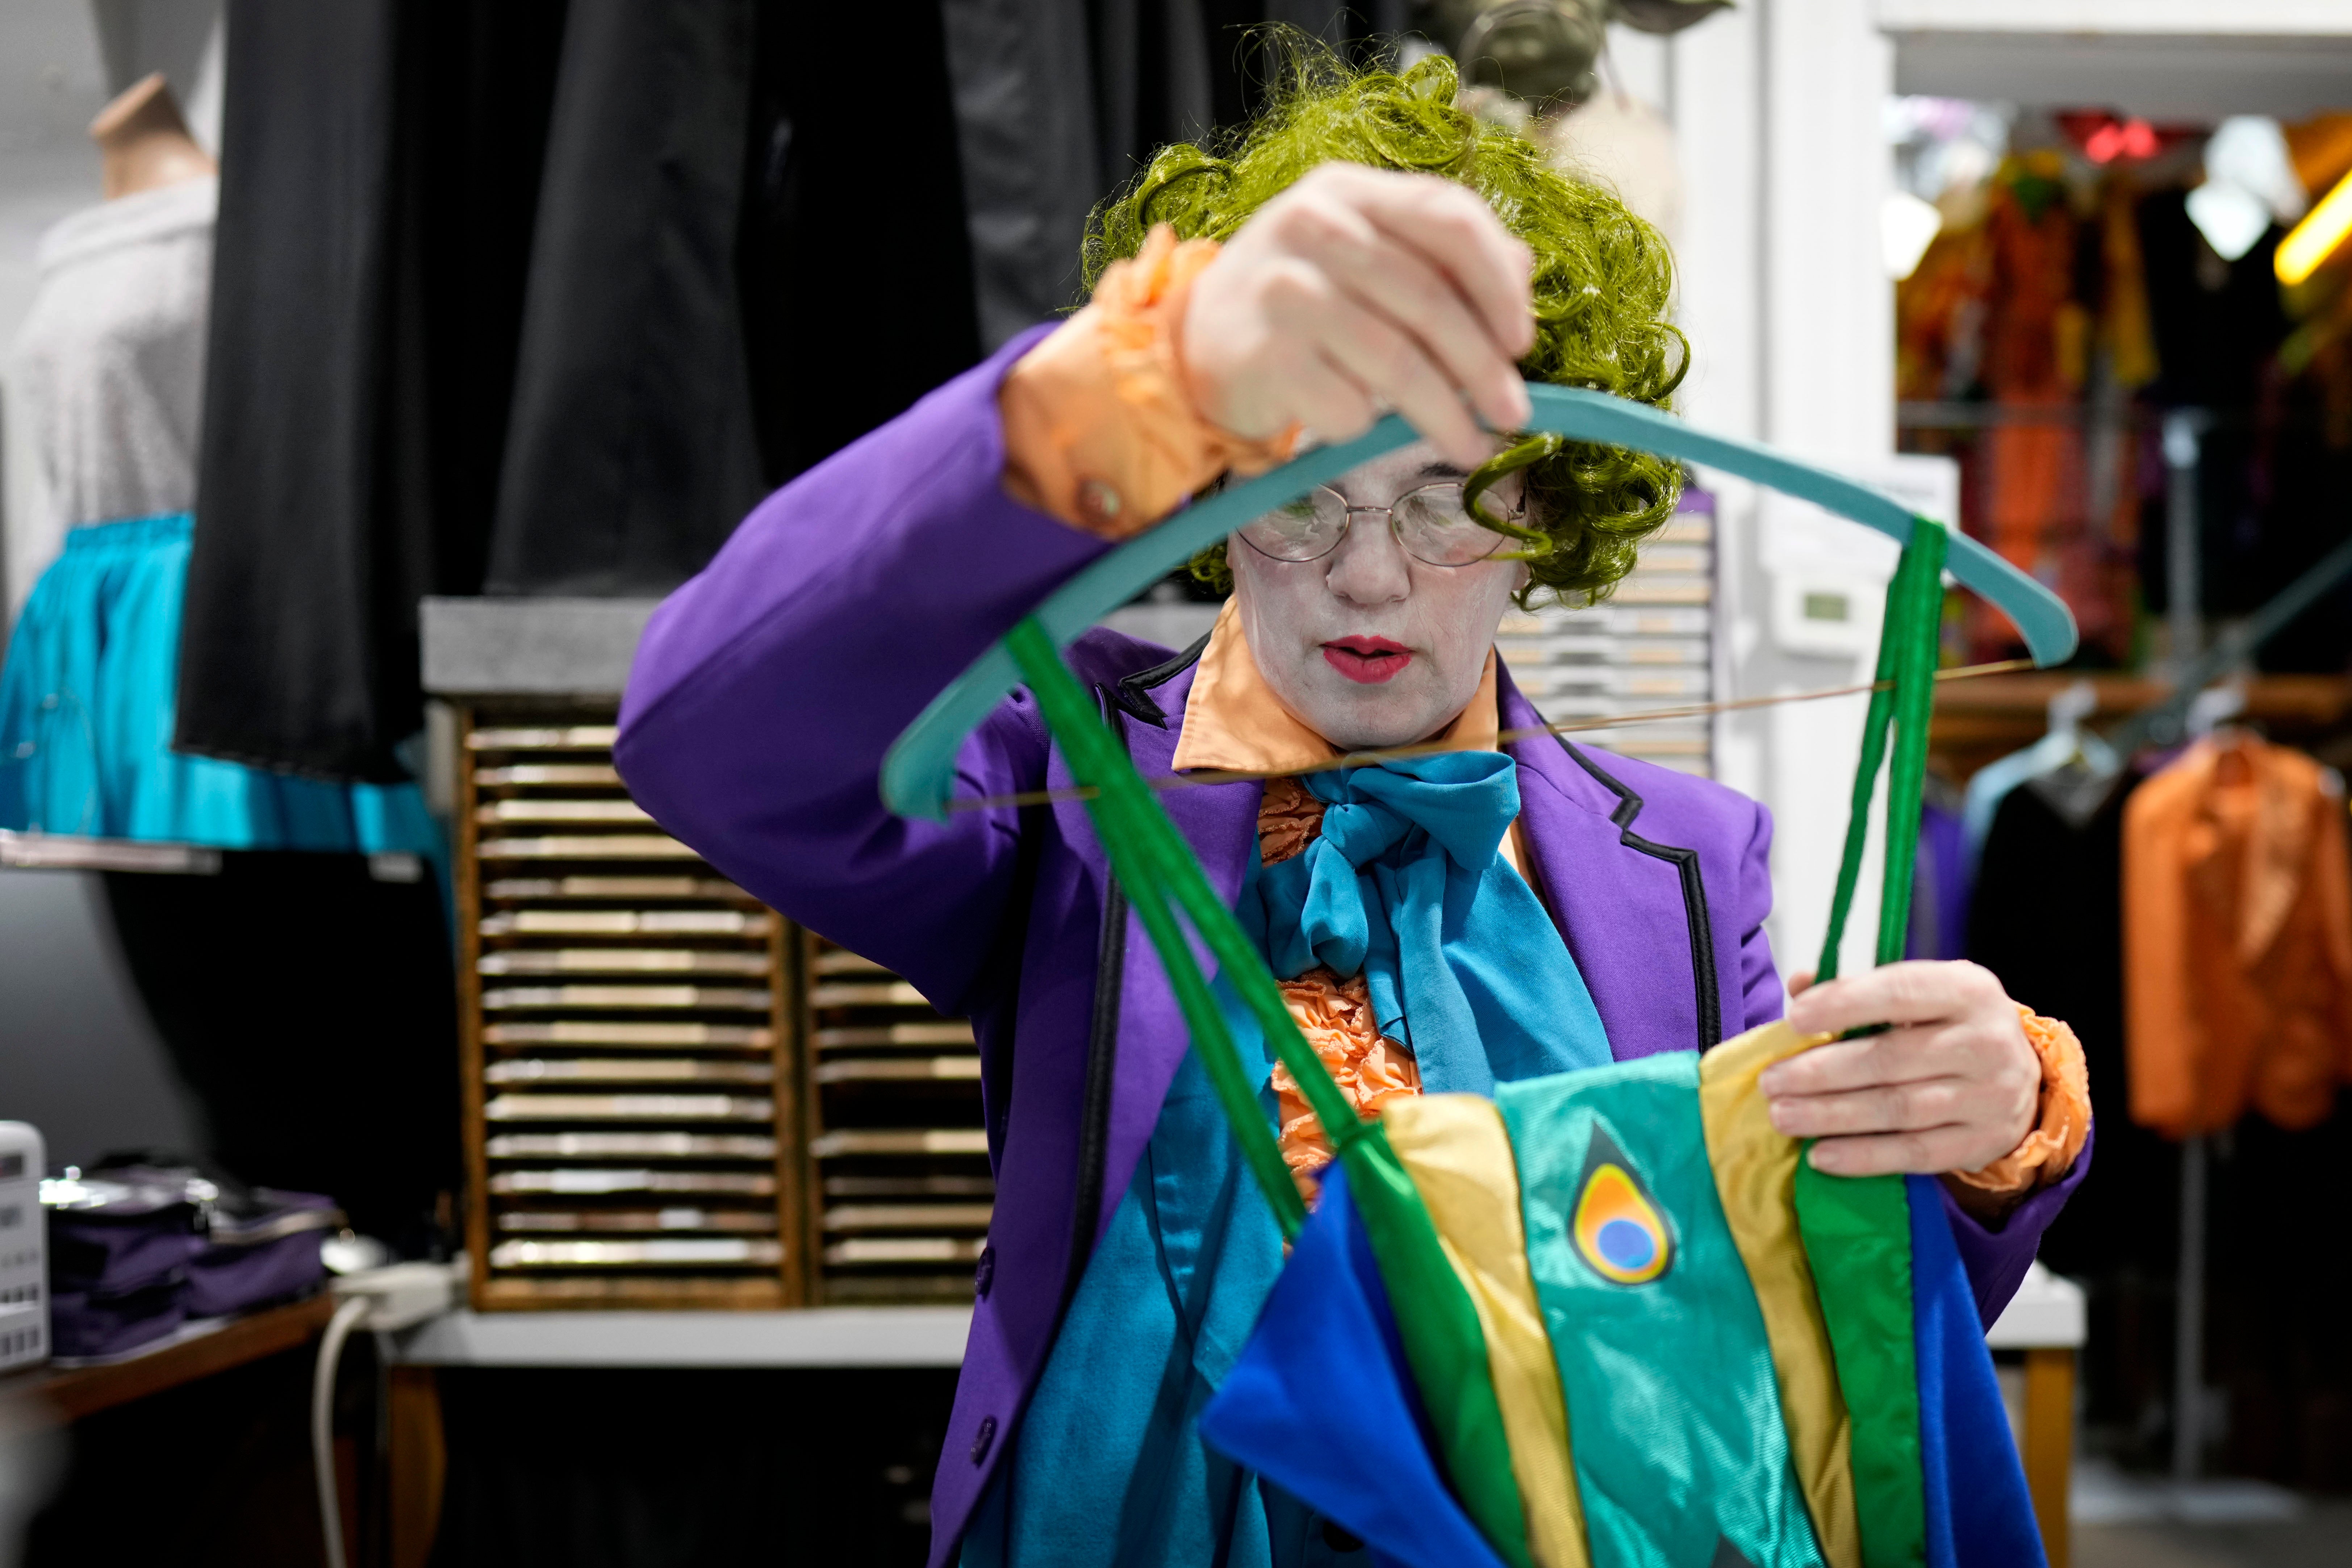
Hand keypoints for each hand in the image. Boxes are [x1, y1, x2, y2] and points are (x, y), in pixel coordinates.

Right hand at [1180, 163, 1534, 471]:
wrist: (1195, 341)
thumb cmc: (1301, 301)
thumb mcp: (1365, 255)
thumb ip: (1439, 256)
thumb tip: (1522, 276)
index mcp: (1352, 190)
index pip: (1450, 218)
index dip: (1499, 283)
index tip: (1522, 343)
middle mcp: (1314, 225)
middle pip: (1428, 299)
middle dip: (1483, 368)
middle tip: (1514, 415)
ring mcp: (1283, 288)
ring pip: (1394, 361)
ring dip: (1446, 415)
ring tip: (1472, 446)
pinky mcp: (1262, 354)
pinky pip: (1344, 404)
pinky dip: (1366, 425)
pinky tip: (1363, 428)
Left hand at [1761, 960, 2038, 1177]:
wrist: (2018, 1073)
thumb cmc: (1947, 1024)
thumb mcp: (1917, 992)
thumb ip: (1858, 986)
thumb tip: (1799, 985)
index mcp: (1967, 990)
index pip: (1900, 991)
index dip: (1844, 1004)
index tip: (1794, 1018)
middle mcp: (1986, 1042)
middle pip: (1890, 1059)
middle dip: (1821, 1073)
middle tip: (1771, 1082)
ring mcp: (1989, 1096)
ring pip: (1898, 1109)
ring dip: (1832, 1116)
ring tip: (1782, 1116)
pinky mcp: (1982, 1142)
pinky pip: (1915, 1152)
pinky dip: (1864, 1156)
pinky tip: (1821, 1155)